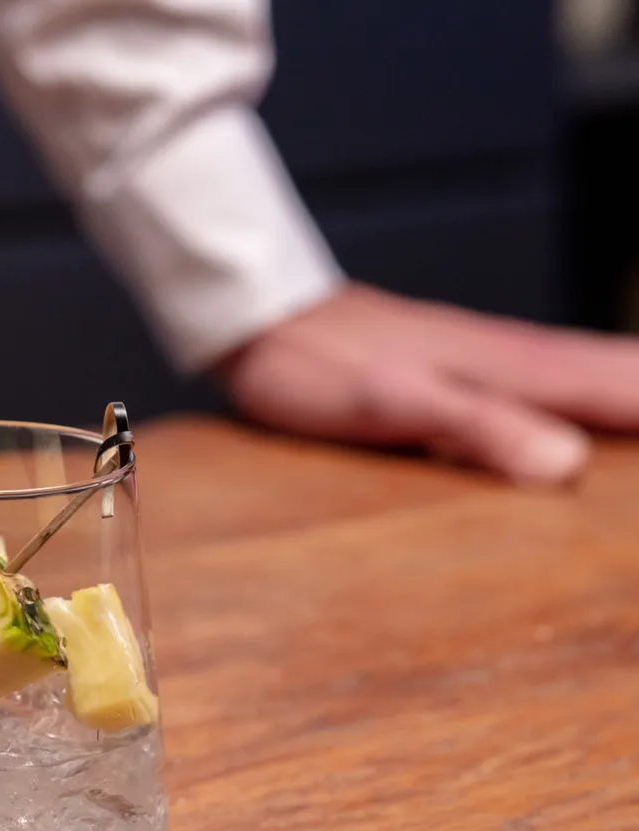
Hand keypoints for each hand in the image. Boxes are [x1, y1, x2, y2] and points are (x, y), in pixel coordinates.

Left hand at [216, 284, 638, 484]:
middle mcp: (519, 358)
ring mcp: (497, 357)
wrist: (271, 320)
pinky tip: (600, 406)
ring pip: (601, 373)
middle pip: (629, 374)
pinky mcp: (471, 366)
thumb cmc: (321, 366)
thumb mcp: (392, 404)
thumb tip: (566, 467)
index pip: (630, 391)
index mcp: (516, 369)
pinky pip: (559, 379)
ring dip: (638, 392)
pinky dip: (602, 390)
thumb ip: (476, 428)